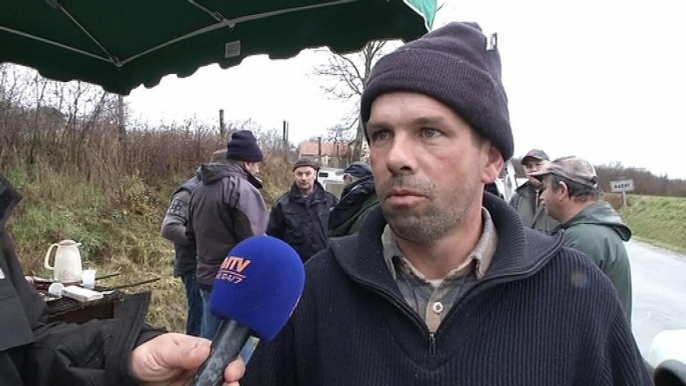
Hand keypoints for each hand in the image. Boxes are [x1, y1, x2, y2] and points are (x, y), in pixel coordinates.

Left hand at [130, 333, 245, 385]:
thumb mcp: (162, 350)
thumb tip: (205, 349)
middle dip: (232, 382)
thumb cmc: (146, 356)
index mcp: (201, 353)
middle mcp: (203, 370)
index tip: (231, 373)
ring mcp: (197, 383)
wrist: (126, 374)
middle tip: (230, 385)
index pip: (225, 356)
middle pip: (226, 377)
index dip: (233, 365)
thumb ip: (182, 351)